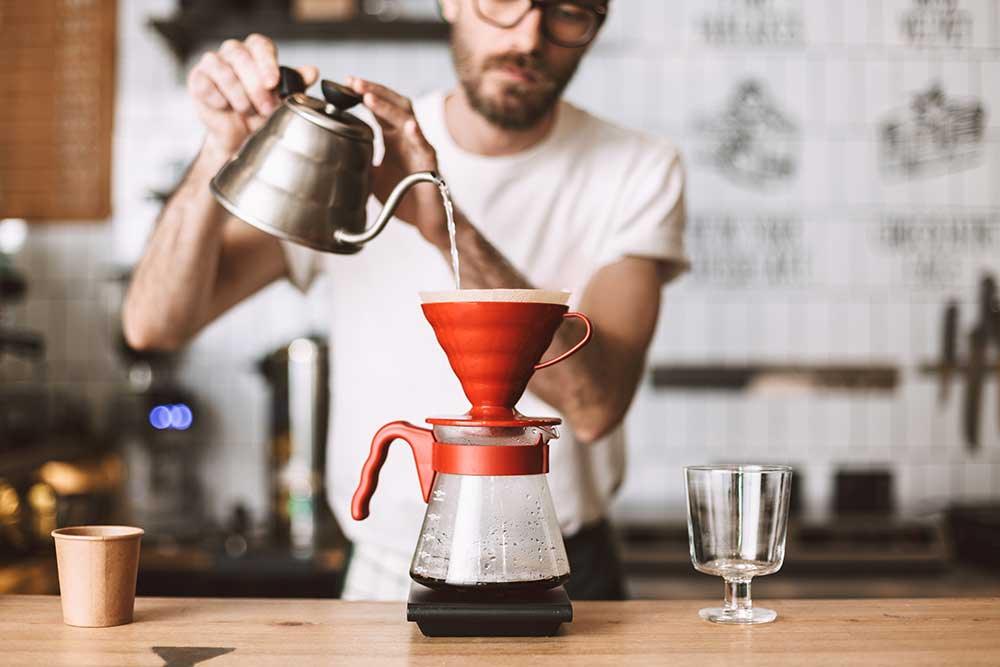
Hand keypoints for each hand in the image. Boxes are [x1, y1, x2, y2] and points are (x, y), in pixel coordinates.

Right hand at [187, 34, 317, 159]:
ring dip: (238, 94)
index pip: (260, 45)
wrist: (238, 138)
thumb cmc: (260, 115)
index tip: (273, 83)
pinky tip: (225, 108)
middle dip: (255, 85)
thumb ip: (295, 85)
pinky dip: (217, 97)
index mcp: (256, 53)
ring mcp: (213, 64)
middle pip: (241, 56)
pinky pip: (204, 82)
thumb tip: (312, 71)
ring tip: (246, 111)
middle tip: (266, 108)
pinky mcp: (197, 79)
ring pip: (222, 68)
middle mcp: (233, 54)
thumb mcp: (282, 101)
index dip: (267, 62)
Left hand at [346, 77, 449, 247]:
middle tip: (353, 82)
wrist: (426, 220)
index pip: (379, 108)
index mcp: (393, 138)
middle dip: (373, 91)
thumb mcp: (371, 177)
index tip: (345, 83)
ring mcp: (420, 148)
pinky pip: (425, 146)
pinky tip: (409, 126)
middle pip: (393, 104)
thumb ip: (358, 162)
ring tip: (370, 97)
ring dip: (388, 107)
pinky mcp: (430, 165)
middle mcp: (407, 138)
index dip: (364, 94)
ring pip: (407, 118)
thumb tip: (333, 154)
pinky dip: (417, 135)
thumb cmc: (403, 197)